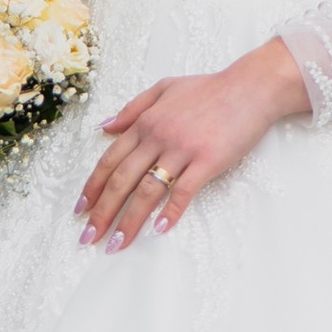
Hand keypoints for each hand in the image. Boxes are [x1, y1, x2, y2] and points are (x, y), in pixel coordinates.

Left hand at [78, 40, 309, 249]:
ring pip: (147, 191)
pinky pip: (184, 191)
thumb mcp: (164, 88)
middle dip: (102, 213)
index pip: (110, 160)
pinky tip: (159, 229)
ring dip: (129, 221)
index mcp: (145, 122)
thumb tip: (105, 127)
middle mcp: (158, 136)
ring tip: (116, 244)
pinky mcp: (207, 160)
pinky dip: (170, 211)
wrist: (250, 87)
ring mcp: (182, 149)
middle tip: (88, 238)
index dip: (92, 188)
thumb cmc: (210, 88)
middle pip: (121, 181)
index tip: (80, 211)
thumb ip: (133, 108)